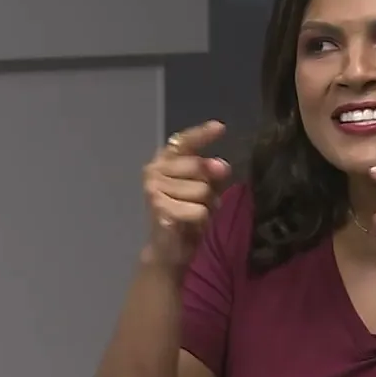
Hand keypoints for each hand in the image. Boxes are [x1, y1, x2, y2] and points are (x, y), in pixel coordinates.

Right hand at [141, 120, 229, 268]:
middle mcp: (154, 170)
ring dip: (205, 206)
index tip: (220, 127)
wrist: (169, 249)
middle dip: (208, 187)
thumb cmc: (187, 214)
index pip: (184, 141)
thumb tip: (222, 165)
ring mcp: (153, 189)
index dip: (201, 134)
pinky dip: (200, 220)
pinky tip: (188, 224)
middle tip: (200, 202)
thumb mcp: (205, 189)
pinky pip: (198, 210)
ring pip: (201, 190)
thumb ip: (213, 173)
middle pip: (199, 166)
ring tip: (193, 215)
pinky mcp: (159, 208)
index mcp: (164, 160)